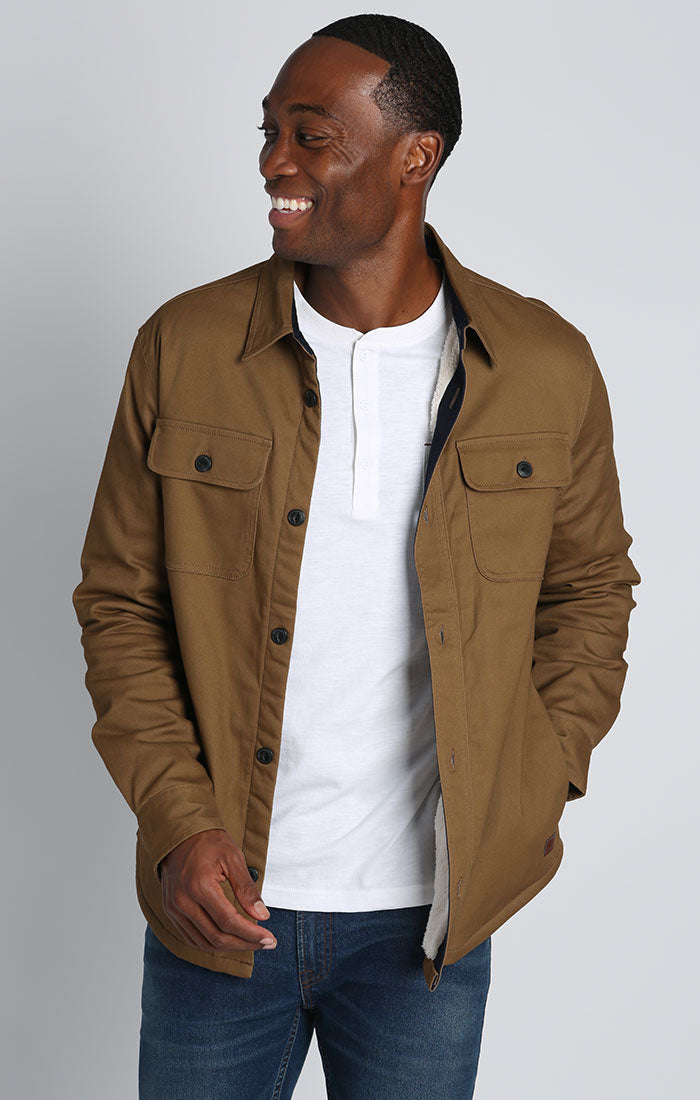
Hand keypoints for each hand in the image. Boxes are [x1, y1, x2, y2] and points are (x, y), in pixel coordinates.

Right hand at [159, 828, 276, 952]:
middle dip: (244, 944)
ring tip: (250, 943)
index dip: (251, 934)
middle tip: (266, 943)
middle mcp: (182, 902)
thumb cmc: (208, 842)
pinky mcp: (170, 911)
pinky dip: (210, 944)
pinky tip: (227, 941)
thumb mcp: (233, 858)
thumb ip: (247, 889)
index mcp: (199, 886)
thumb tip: (262, 916)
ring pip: (203, 942)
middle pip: (216, 937)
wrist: (179, 833)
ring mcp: (173, 908)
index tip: (269, 939)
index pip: (229, 922)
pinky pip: (190, 938)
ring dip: (229, 948)